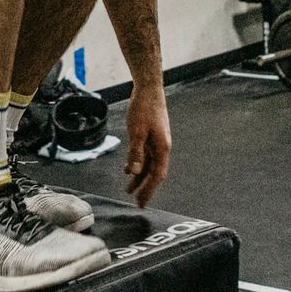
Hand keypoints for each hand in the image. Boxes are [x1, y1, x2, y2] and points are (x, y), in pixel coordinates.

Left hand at [125, 88, 172, 206]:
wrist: (148, 89)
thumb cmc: (143, 108)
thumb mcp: (137, 131)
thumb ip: (136, 152)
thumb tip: (135, 172)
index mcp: (162, 148)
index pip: (157, 175)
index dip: (149, 190)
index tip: (142, 203)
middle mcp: (162, 147)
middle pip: (154, 173)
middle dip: (145, 188)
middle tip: (137, 202)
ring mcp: (157, 142)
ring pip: (149, 165)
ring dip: (139, 177)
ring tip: (129, 190)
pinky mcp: (151, 136)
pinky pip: (145, 156)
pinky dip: (138, 164)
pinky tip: (129, 169)